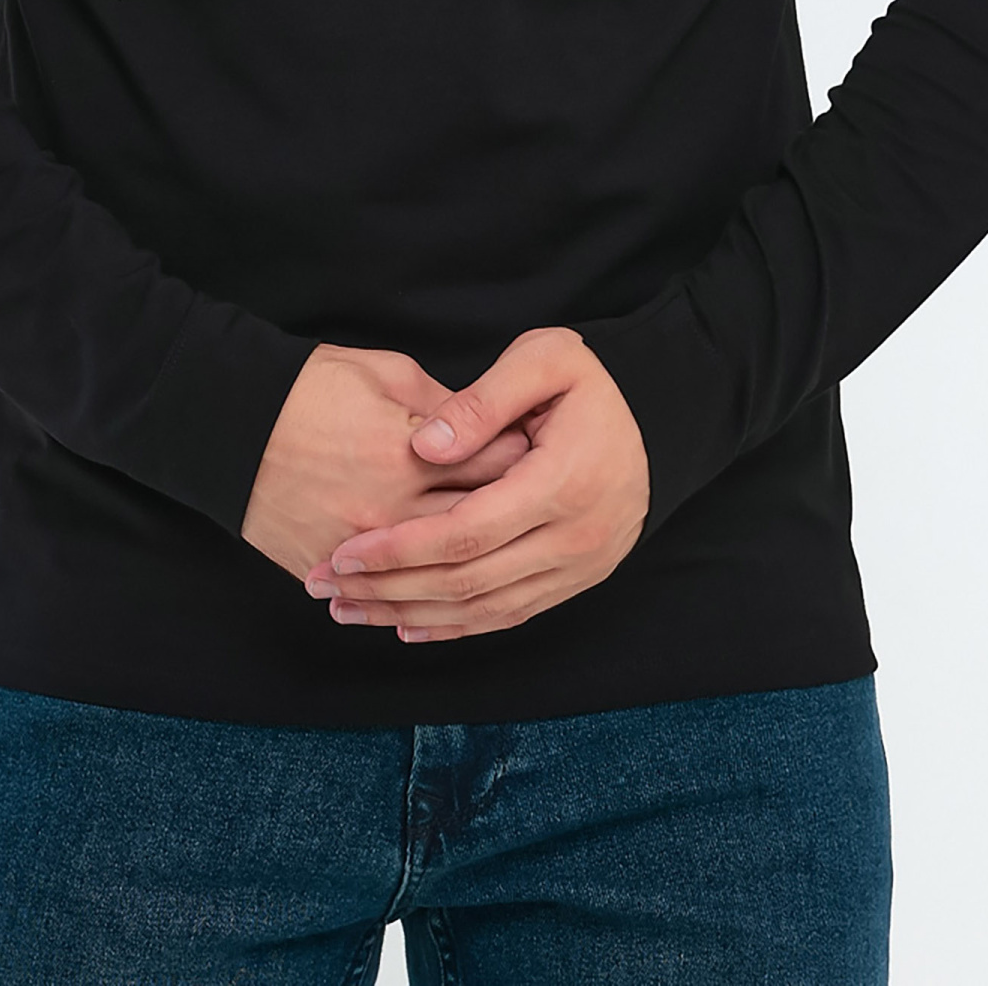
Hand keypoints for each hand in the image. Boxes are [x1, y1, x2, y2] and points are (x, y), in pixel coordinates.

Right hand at [241, 342, 533, 582]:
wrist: (224, 423)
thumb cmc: (310, 386)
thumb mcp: (387, 375)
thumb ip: (446, 409)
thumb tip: (490, 432)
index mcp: (410, 452)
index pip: (494, 468)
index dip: (526, 463)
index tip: (545, 460)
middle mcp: (389, 508)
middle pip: (472, 528)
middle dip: (508, 521)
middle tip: (534, 514)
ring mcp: (355, 545)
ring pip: (429, 577)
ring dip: (466, 572)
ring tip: (494, 560)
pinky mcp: (323, 566)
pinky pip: (380, 596)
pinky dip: (411, 597)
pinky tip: (438, 597)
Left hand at [303, 326, 648, 642]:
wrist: (660, 421)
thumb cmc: (593, 383)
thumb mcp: (547, 359)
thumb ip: (484, 400)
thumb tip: (424, 446)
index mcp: (562, 483)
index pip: (466, 532)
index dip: (400, 548)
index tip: (344, 551)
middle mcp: (573, 539)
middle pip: (467, 582)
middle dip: (389, 589)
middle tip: (326, 587)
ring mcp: (578, 569)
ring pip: (483, 609)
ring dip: (411, 615)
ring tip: (349, 609)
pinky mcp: (575, 582)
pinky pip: (509, 616)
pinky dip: (455, 627)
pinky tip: (408, 625)